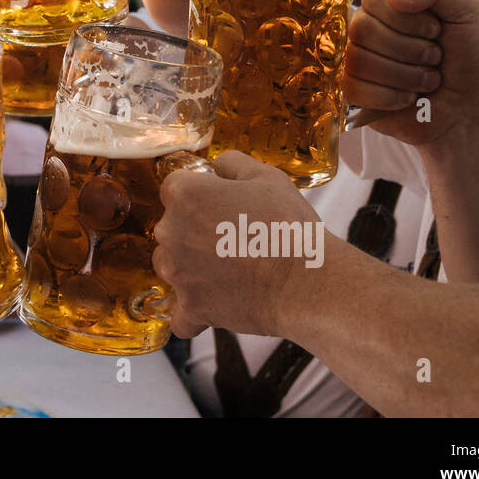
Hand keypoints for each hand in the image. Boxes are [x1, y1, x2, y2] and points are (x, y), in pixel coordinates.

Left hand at [154, 152, 322, 337]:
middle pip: (171, 228)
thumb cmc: (288, 225)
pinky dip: (194, 313)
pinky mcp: (191, 308)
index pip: (175, 188)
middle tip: (232, 237)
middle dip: (195, 231)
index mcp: (185, 194)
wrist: (307, 280)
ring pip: (171, 266)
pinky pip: (180, 315)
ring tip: (229, 269)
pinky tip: (213, 304)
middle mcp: (171, 232)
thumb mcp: (266, 176)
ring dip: (191, 268)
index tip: (220, 205)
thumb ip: (232, 163)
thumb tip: (217, 166)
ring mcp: (178, 273)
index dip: (200, 194)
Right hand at [344, 0, 478, 145]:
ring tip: (426, 79)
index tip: (435, 30)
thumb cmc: (466, 56)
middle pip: (362, 30)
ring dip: (406, 76)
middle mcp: (366, 30)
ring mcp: (356, 62)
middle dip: (410, 49)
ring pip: (359, 61)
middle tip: (434, 57)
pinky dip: (391, 98)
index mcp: (387, 5)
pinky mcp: (353, 93)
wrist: (469, 107)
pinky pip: (354, 90)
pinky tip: (408, 98)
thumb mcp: (464, 10)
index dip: (406, 19)